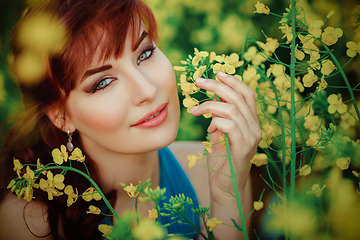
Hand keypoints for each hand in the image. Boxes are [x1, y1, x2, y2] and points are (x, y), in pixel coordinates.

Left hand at [190, 71, 260, 201]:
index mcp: (251, 123)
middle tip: (198, 82)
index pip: (248, 94)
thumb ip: (219, 121)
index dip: (233, 81)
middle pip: (239, 97)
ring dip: (209, 105)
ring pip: (232, 109)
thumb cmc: (221, 162)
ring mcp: (251, 138)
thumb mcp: (219, 136)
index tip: (217, 73)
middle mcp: (255, 128)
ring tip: (194, 110)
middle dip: (217, 86)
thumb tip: (211, 107)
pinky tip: (208, 129)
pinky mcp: (243, 148)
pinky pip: (229, 125)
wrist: (224, 187)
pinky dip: (215, 121)